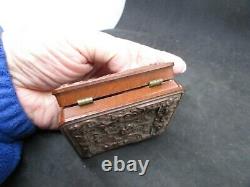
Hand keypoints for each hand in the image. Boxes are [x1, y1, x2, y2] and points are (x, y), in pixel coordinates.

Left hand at [2, 28, 185, 128]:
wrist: (14, 81)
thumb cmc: (42, 51)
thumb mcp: (80, 40)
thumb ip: (112, 51)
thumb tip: (134, 67)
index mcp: (102, 53)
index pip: (136, 56)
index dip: (156, 60)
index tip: (177, 65)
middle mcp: (103, 74)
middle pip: (135, 78)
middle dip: (155, 81)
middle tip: (173, 84)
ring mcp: (98, 95)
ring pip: (126, 98)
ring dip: (143, 99)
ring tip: (162, 98)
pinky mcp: (90, 113)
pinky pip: (111, 115)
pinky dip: (124, 115)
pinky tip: (137, 114)